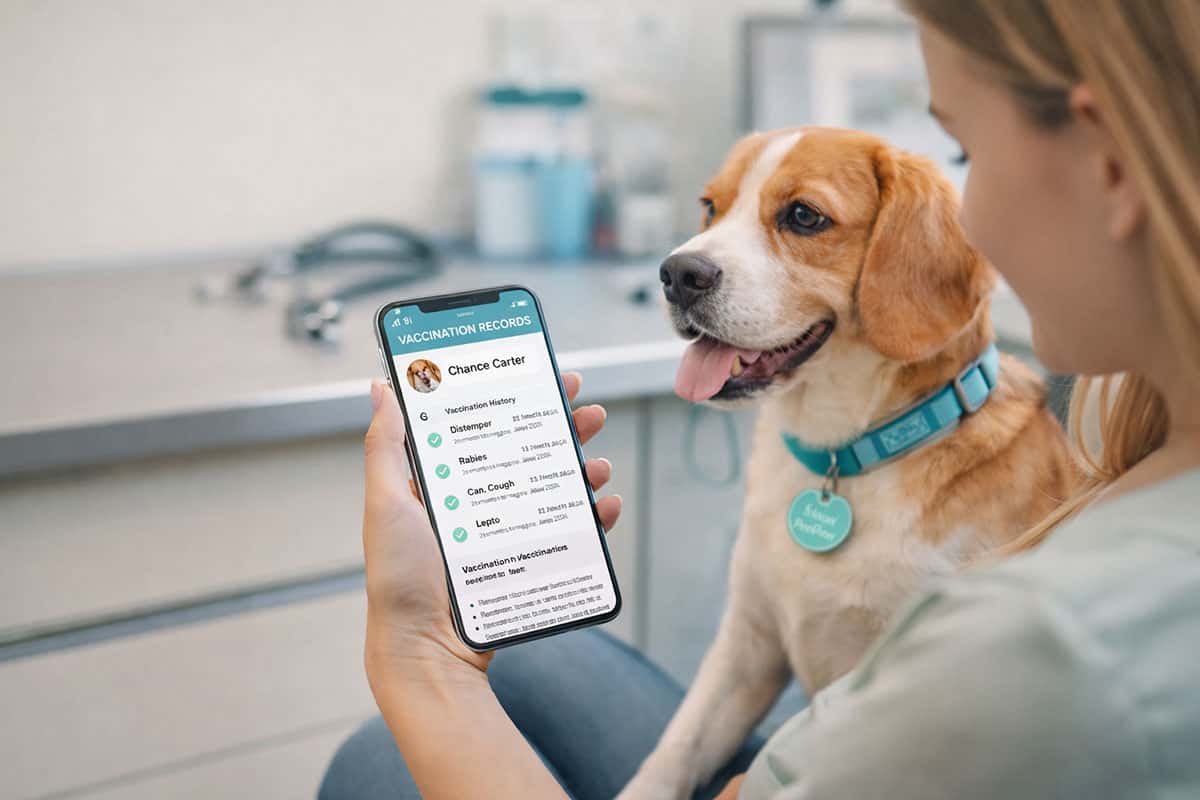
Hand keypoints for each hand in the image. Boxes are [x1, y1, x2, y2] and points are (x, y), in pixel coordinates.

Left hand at [362, 371, 621, 686]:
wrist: (427, 649)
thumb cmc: (399, 578)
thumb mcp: (386, 502)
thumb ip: (386, 445)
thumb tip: (380, 387)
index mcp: (445, 479)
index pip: (485, 423)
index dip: (514, 396)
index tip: (541, 374)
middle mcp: (479, 501)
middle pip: (527, 450)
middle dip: (562, 425)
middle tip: (588, 409)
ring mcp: (508, 532)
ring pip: (554, 486)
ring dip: (582, 467)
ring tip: (596, 463)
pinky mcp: (530, 562)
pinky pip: (571, 532)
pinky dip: (594, 516)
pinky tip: (604, 505)